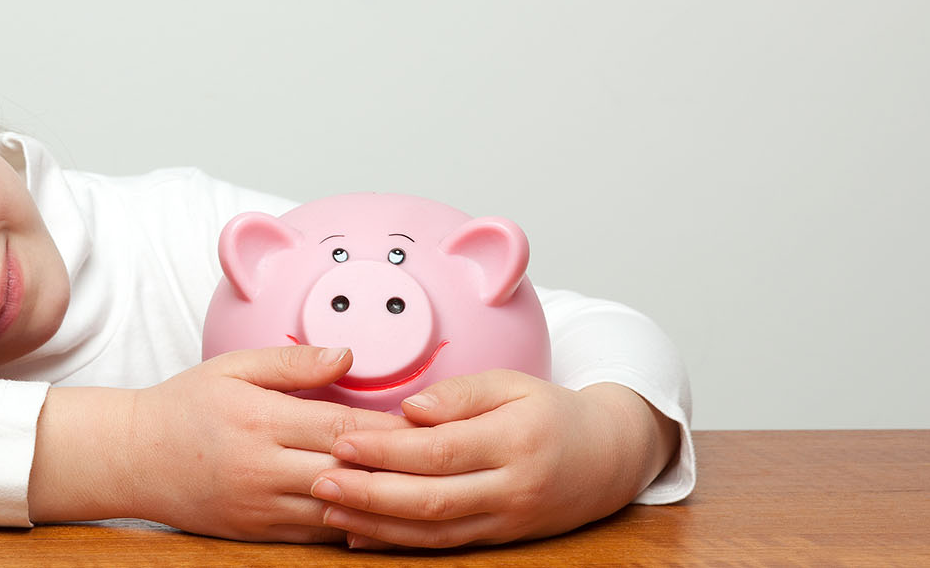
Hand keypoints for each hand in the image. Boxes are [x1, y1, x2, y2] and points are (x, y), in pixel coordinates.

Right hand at [118, 346, 412, 542]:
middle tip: (444, 461)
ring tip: (424, 493)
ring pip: (338, 513)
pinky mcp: (256, 533)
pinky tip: (382, 518)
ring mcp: (259, 506)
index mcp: (260, 421)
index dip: (391, 430)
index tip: (427, 424)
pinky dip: (351, 528)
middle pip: (349, 474)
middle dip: (399, 469)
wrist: (133, 458)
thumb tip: (348, 356)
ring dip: (382, 505)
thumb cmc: (184, 406)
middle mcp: (262, 468)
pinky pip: (316, 537)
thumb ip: (293, 363)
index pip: (341, 429)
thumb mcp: (233, 368)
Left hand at [309, 370, 678, 548]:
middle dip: (370, 494)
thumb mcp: (514, 384)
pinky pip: (444, 545)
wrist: (608, 459)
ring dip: (377, 525)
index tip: (342, 441)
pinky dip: (400, 544)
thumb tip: (410, 410)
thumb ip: (461, 394)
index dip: (388, 450)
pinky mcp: (499, 538)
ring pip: (434, 531)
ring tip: (328, 511)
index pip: (441, 450)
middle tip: (320, 481)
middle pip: (432, 498)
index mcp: (516, 440)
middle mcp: (513, 487)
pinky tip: (360, 535)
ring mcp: (507, 520)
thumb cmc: (552, 413)